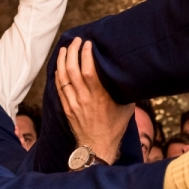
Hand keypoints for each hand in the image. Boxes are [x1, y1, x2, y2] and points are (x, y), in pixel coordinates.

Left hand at [56, 37, 134, 165]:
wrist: (98, 146)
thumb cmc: (115, 126)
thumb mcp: (127, 108)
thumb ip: (125, 91)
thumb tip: (131, 76)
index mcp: (100, 96)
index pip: (89, 69)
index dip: (86, 53)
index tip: (88, 43)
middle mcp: (85, 97)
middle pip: (73, 69)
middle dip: (72, 51)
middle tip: (75, 41)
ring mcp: (74, 103)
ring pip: (63, 77)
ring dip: (62, 60)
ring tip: (64, 49)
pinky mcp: (67, 108)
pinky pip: (59, 87)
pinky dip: (58, 74)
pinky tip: (60, 67)